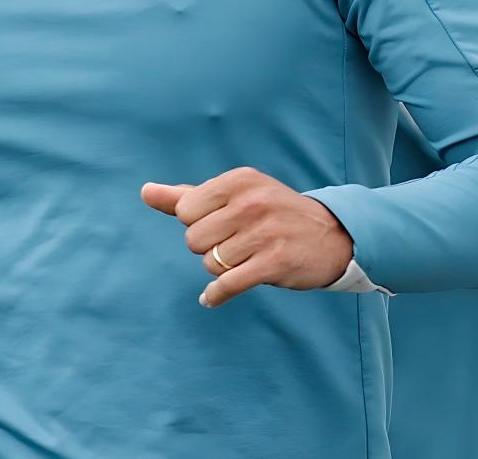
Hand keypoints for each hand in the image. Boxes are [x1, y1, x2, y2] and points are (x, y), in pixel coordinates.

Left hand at [141, 167, 353, 308]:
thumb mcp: (234, 196)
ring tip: (246, 259)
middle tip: (236, 244)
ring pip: (211, 263)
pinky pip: (227, 285)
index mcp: (239, 180)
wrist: (332, 235)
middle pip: (194, 239)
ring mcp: (265, 232)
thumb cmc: (272, 213)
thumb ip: (186, 196)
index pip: (186, 211)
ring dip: (223, 269)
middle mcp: (252, 201)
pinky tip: (214, 297)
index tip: (221, 224)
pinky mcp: (275, 262)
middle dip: (209, 248)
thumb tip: (145, 191)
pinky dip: (216, 295)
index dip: (198, 224)